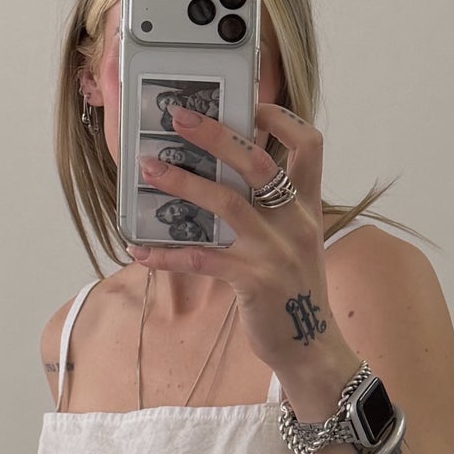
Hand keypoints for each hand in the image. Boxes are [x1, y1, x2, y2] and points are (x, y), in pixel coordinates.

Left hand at [131, 103, 357, 393]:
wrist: (312, 348)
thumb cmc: (293, 291)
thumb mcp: (294, 243)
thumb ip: (271, 211)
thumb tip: (220, 179)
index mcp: (309, 206)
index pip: (309, 144)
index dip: (281, 118)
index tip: (249, 106)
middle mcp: (297, 221)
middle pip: (258, 162)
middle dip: (216, 135)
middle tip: (179, 117)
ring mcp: (276, 251)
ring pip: (227, 202)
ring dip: (183, 182)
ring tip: (149, 169)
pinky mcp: (254, 281)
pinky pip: (203, 258)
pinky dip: (168, 254)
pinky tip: (140, 251)